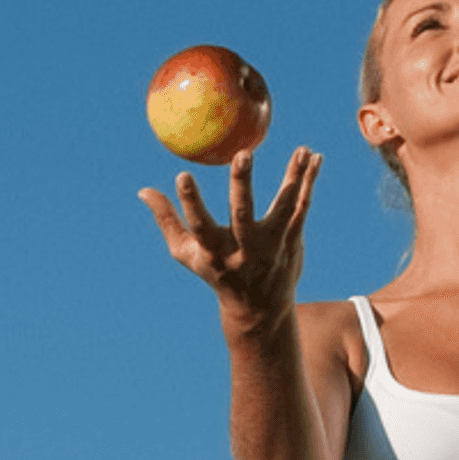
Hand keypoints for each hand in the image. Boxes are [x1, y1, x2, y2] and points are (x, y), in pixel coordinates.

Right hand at [139, 145, 320, 330]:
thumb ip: (167, 220)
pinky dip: (310, 181)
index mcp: (216, 253)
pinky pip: (303, 206)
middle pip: (243, 214)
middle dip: (243, 185)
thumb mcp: (186, 253)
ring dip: (293, 177)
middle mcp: (245, 250)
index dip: (190, 202)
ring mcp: (272, 246)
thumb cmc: (217, 273)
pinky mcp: (292, 240)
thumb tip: (143, 190)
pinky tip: (315, 158)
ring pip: (284, 207)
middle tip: (242, 155)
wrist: (259, 309)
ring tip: (302, 150)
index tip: (181, 175)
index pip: (199, 225)